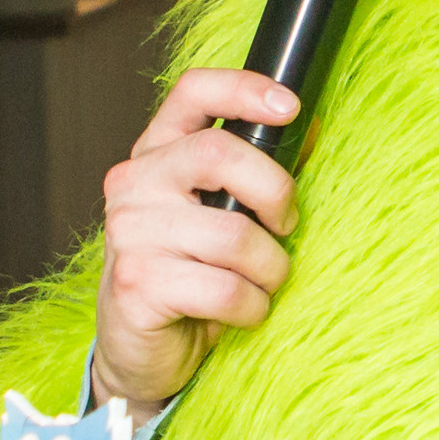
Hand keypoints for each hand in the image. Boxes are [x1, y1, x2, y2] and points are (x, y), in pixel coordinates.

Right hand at [92, 70, 299, 415]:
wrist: (140, 350)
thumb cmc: (190, 274)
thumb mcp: (218, 212)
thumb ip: (253, 173)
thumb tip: (310, 131)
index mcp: (156, 152)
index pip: (193, 92)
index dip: (244, 89)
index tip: (291, 107)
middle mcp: (134, 181)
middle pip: (221, 156)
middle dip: (276, 194)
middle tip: (285, 227)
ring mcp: (129, 232)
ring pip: (234, 236)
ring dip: (269, 269)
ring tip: (262, 283)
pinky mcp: (136, 283)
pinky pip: (225, 290)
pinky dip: (252, 307)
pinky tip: (241, 312)